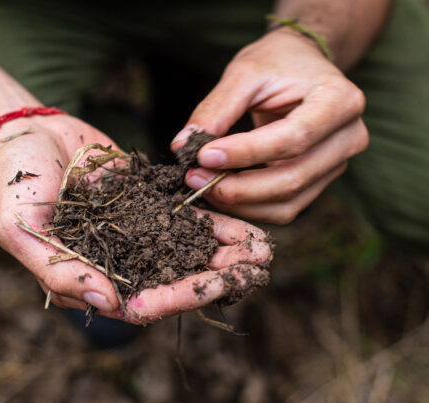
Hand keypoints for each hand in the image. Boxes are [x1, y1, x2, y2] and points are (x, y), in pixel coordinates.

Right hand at [0, 115, 271, 323]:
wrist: (29, 133)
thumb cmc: (16, 183)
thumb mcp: (22, 230)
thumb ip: (60, 272)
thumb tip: (110, 305)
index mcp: (91, 278)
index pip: (140, 301)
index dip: (177, 297)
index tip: (213, 287)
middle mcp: (119, 262)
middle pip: (173, 280)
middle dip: (215, 278)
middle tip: (256, 271)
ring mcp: (137, 233)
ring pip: (186, 252)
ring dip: (224, 255)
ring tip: (264, 251)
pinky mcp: (149, 205)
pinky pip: (185, 219)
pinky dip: (215, 224)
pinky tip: (247, 226)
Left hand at [171, 29, 368, 223]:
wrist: (303, 66)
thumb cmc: (277, 63)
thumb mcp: (245, 72)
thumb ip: (215, 108)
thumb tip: (183, 146)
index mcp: (340, 100)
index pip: (292, 138)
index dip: (245, 153)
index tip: (202, 156)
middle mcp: (349, 137)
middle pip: (292, 178)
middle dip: (237, 187)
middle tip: (194, 178)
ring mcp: (338, 163)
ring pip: (288, 202)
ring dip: (240, 203)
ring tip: (202, 185)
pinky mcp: (321, 181)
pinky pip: (285, 208)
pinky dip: (250, 207)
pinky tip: (221, 192)